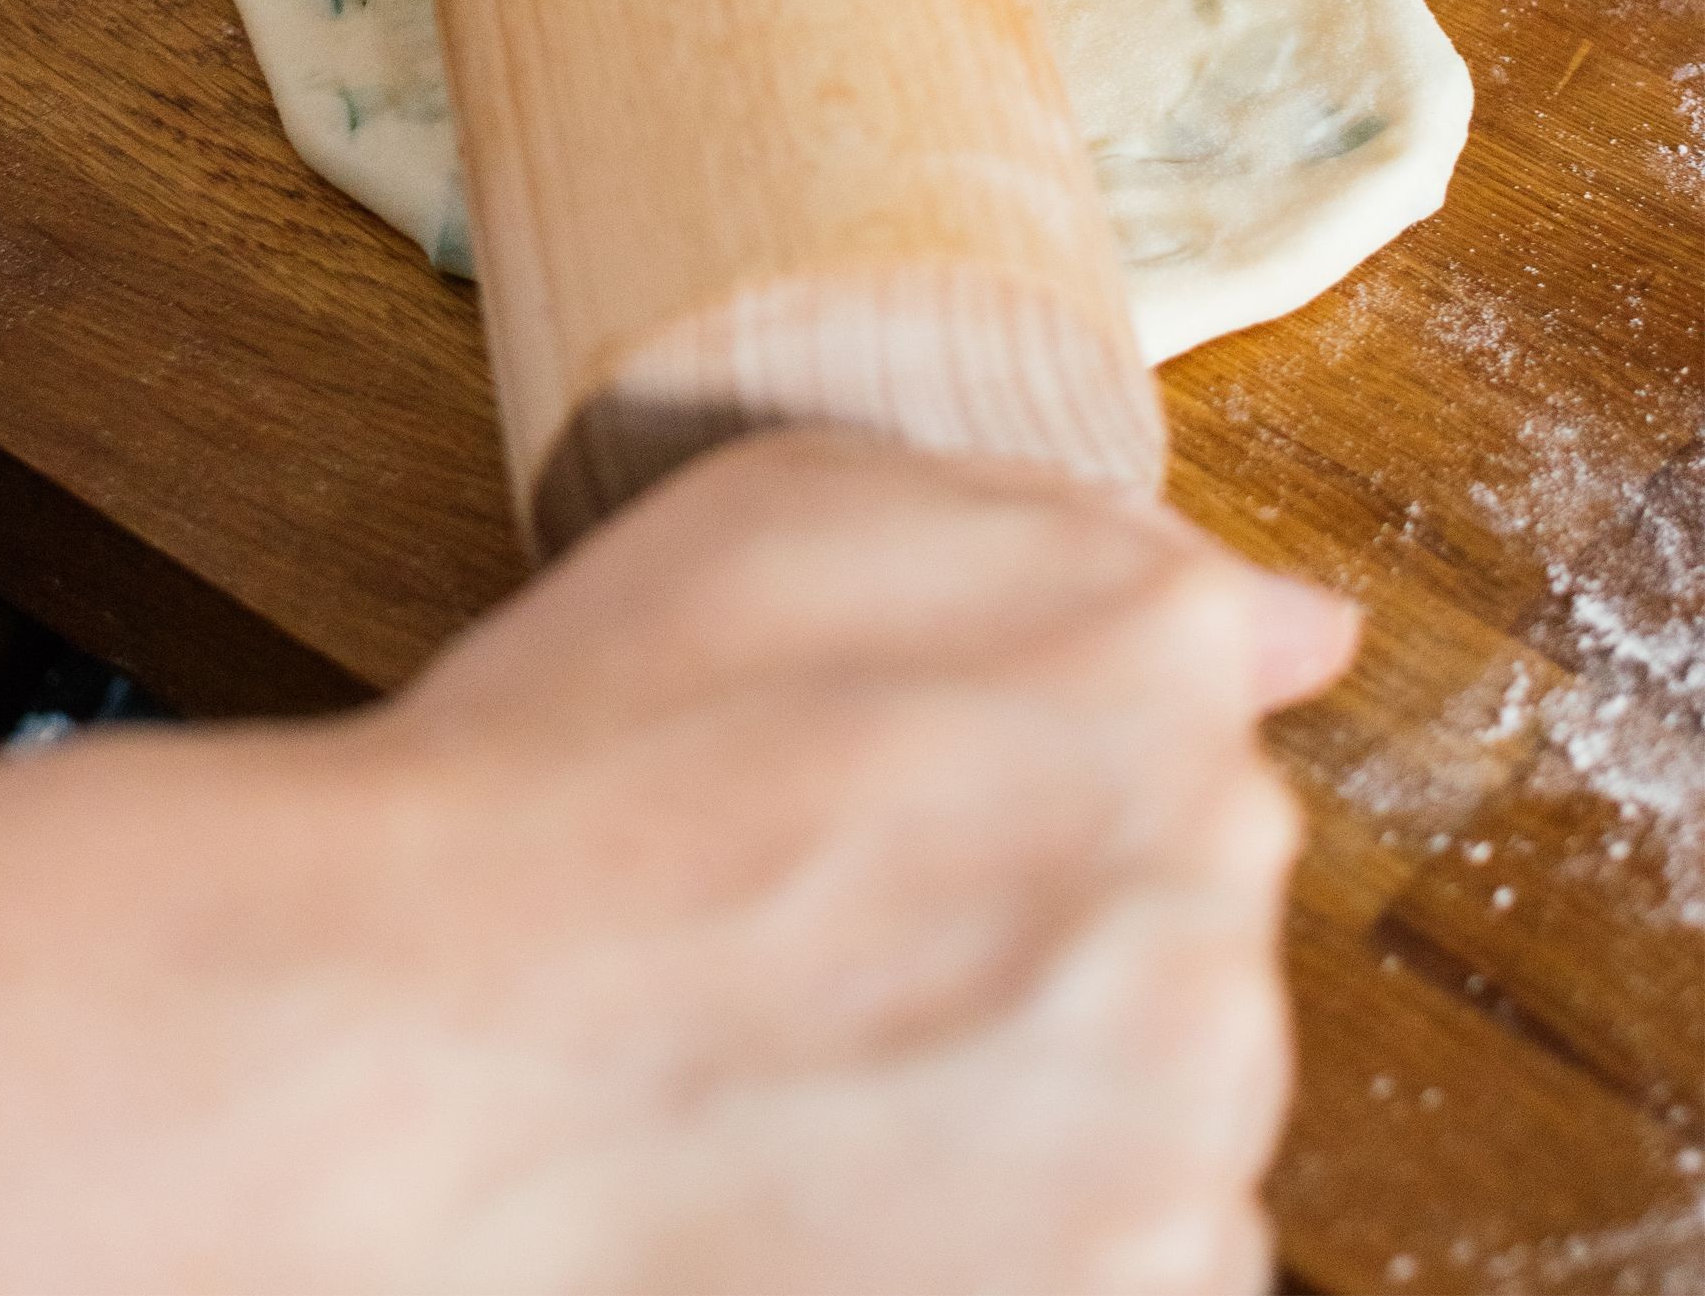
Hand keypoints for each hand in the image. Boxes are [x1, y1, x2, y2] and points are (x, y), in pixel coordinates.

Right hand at [0, 431, 1353, 1295]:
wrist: (431, 1035)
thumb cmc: (564, 770)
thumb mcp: (775, 510)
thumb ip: (1049, 537)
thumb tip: (1298, 633)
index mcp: (1143, 643)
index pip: (1180, 700)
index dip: (1001, 755)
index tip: (879, 807)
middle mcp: (1214, 861)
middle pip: (1177, 902)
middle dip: (1028, 928)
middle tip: (813, 943)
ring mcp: (1196, 1095)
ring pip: (1164, 1088)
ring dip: (1030, 1089)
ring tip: (809, 1070)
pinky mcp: (1150, 1279)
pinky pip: (1139, 1253)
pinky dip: (1021, 1235)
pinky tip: (846, 1174)